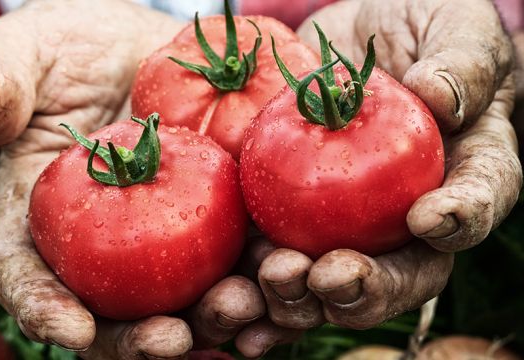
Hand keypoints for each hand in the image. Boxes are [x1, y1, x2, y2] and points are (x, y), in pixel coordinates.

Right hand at [0, 1, 270, 356]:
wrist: (132, 48)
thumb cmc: (66, 53)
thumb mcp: (24, 53)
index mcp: (43, 221)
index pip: (28, 276)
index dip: (44, 308)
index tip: (72, 329)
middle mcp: (105, 245)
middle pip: (118, 311)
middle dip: (144, 338)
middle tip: (174, 338)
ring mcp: (165, 236)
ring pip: (188, 296)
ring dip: (216, 316)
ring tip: (244, 309)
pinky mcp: (218, 216)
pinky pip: (241, 252)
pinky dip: (263, 272)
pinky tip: (287, 277)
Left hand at [255, 0, 520, 332]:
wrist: (349, 44)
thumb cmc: (415, 31)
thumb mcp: (449, 27)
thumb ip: (460, 61)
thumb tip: (440, 97)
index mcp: (461, 174)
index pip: (475, 204)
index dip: (460, 219)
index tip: (428, 218)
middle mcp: (405, 219)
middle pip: (399, 274)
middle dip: (365, 287)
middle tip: (328, 276)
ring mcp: (345, 229)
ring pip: (330, 287)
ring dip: (300, 300)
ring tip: (273, 281)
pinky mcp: (290, 221)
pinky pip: (272, 266)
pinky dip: (253, 293)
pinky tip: (232, 311)